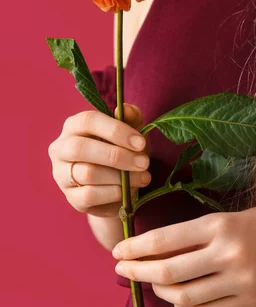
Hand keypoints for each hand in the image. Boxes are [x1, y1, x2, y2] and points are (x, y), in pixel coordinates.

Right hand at [48, 103, 151, 217]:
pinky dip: (113, 193)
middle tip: (144, 163)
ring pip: (87, 173)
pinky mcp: (71, 198)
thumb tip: (125, 109)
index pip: (87, 121)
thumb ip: (131, 117)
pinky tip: (127, 190)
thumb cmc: (123, 151)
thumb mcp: (131, 132)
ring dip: (121, 177)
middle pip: (80, 148)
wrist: (119, 186)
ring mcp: (62, 175)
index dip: (115, 130)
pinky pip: (89, 195)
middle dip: (117, 156)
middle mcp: (61, 149)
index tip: (140, 142)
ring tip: (143, 177)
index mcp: (73, 126)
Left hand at [111, 205, 255, 306]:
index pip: (165, 240)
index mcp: (220, 225)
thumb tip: (152, 253)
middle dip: (138, 272)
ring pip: (184, 297)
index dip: (135, 248)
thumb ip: (194, 235)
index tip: (118, 252)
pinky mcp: (250, 302)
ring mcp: (241, 281)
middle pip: (168, 272)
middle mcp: (228, 253)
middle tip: (122, 271)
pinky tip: (179, 299)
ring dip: (160, 292)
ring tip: (154, 284)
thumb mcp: (228, 217)